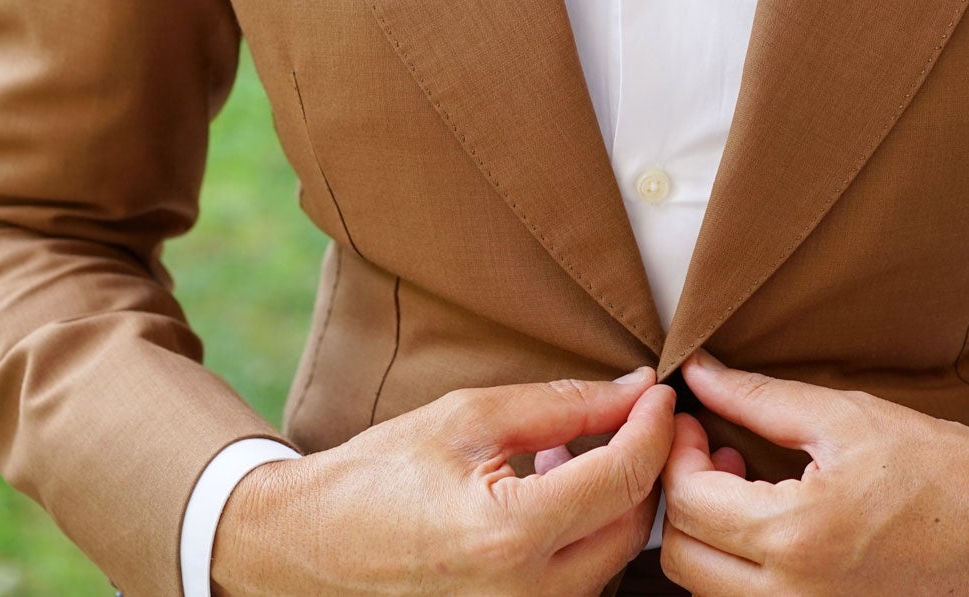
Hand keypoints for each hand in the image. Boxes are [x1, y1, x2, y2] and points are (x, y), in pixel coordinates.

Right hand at [212, 366, 673, 595]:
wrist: (308, 545)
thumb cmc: (379, 474)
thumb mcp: (469, 418)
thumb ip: (563, 406)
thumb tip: (636, 391)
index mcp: (511, 536)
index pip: (624, 478)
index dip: (654, 427)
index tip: (660, 393)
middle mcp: (527, 596)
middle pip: (633, 526)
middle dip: (644, 466)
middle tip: (633, 418)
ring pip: (613, 559)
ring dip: (615, 502)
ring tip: (577, 452)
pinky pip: (580, 582)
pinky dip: (585, 535)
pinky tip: (552, 494)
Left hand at [658, 350, 968, 595]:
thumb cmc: (942, 469)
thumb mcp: (847, 417)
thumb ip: (758, 397)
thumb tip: (698, 372)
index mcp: (797, 534)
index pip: (688, 502)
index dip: (677, 454)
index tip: (695, 423)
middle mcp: (794, 595)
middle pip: (682, 558)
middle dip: (683, 499)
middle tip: (715, 453)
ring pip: (708, 589)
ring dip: (709, 536)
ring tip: (748, 486)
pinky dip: (740, 567)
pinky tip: (774, 523)